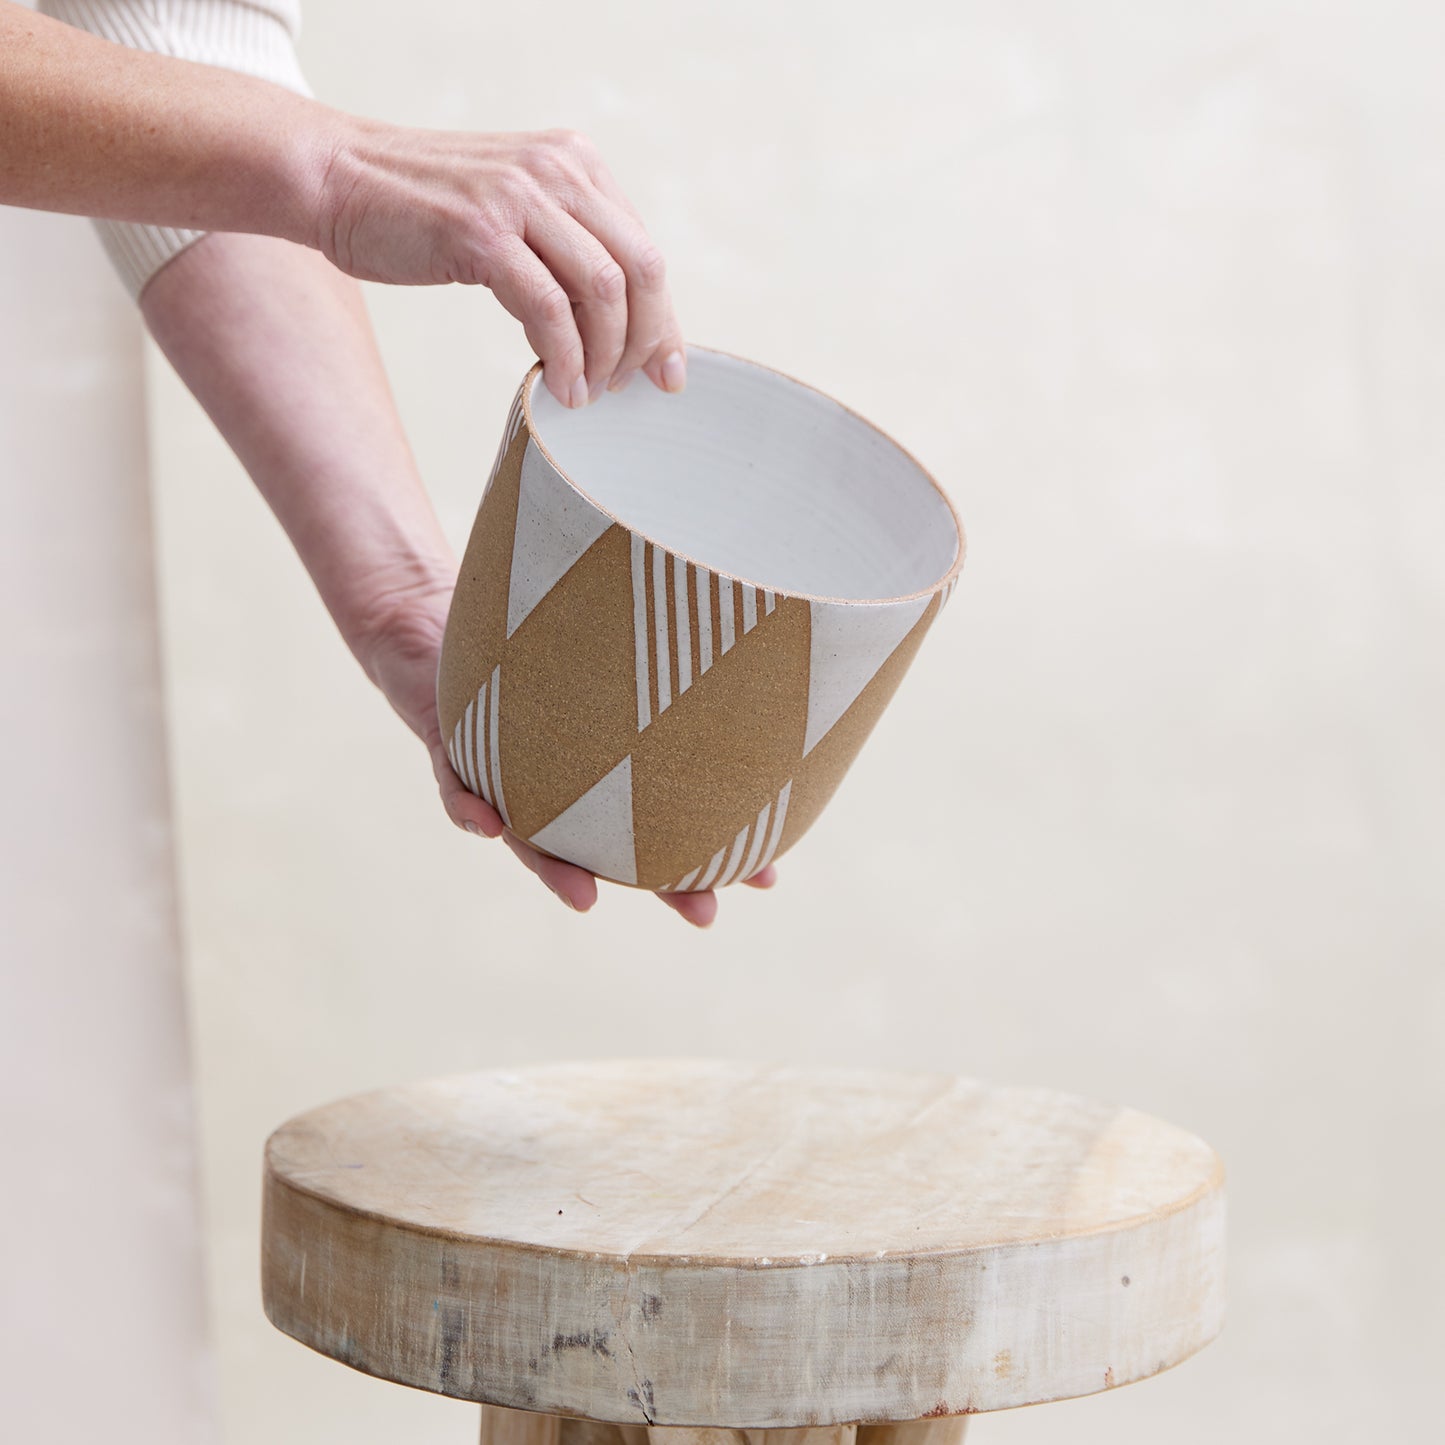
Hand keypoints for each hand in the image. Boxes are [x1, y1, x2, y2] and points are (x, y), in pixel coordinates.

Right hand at [316, 123, 684, 409]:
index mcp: (573, 164)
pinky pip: (549, 308)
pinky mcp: (482, 233)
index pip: (644, 249)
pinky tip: (561, 388)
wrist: (335, 179)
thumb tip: (614, 323)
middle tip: (632, 388)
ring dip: (605, 356)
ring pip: (603, 290)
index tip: (666, 371)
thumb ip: (562, 246)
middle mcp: (556, 172)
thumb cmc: (420, 210)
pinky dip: (565, 357)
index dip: (663, 318)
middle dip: (646, 341)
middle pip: (641, 269)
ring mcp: (519, 199)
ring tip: (588, 393)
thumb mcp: (511, 212)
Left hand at [359, 581, 777, 926]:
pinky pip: (455, 785)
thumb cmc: (530, 634)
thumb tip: (744, 632)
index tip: (767, 877)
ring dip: (557, 873)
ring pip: (532, 838)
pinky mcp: (449, 747)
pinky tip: (488, 826)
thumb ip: (650, 649)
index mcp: (600, 766)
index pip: (664, 818)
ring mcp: (504, 773)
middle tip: (705, 916)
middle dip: (657, 886)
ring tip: (588, 901)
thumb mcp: (604, 637)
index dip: (714, 849)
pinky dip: (468, 809)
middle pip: (610, 846)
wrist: (433, 621)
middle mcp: (557, 785)